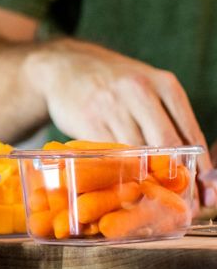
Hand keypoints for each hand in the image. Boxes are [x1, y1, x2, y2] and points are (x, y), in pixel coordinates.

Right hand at [24, 38, 212, 199]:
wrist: (65, 67)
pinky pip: (109, 154)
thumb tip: (194, 167)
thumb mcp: (148, 88)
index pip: (191, 135)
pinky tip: (121, 180)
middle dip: (176, 178)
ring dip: (145, 178)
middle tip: (181, 202)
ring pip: (137, 153)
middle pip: (168, 147)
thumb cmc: (114, 84)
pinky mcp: (88, 119)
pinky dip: (117, 170)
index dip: (200, 169)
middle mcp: (140, 91)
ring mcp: (112, 105)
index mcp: (165, 85)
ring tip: (151, 195)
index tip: (206, 193)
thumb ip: (169, 120)